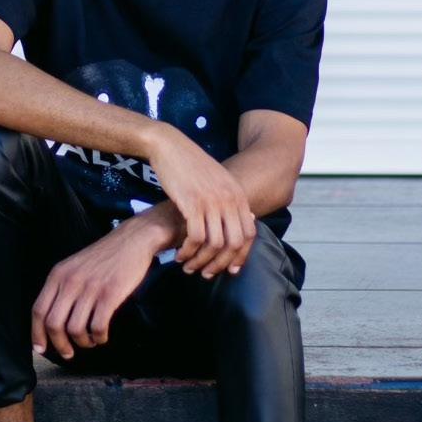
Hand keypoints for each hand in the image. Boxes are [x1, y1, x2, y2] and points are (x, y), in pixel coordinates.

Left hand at [31, 221, 158, 359]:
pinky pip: (98, 327)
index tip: (41, 349)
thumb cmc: (103, 257)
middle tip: (68, 353)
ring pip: (76, 329)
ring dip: (83, 342)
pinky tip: (102, 335)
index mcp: (58, 274)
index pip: (38, 310)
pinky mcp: (110, 294)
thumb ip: (61, 288)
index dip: (37, 334)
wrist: (132, 240)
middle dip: (59, 345)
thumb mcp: (74, 266)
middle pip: (54, 324)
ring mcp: (90, 288)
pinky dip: (99, 337)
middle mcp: (71, 281)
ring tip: (90, 341)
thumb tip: (52, 321)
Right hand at [142, 126, 257, 278]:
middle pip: (235, 243)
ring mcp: (212, 201)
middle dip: (221, 264)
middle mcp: (229, 199)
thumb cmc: (191, 165)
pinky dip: (188, 251)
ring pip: (215, 244)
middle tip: (206, 274)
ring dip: (201, 261)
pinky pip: (196, 237)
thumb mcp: (219, 180)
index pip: (250, 234)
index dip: (241, 256)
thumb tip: (246, 219)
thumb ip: (231, 200)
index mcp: (238, 195)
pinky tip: (179, 255)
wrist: (170, 146)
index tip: (231, 270)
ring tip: (188, 267)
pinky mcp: (192, 203)